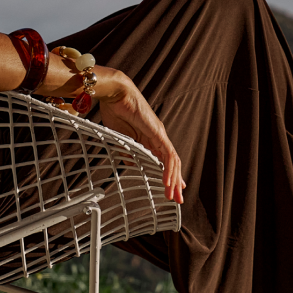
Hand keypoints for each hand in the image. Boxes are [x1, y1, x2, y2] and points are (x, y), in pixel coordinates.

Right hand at [90, 66, 185, 204]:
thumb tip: (132, 164)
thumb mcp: (120, 138)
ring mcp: (159, 134)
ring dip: (174, 180)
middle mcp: (157, 137)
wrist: (115, 94)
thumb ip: (127, 151)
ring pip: (173, 161)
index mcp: (148, 138)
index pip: (163, 160)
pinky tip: (168, 182)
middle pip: (172, 163)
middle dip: (175, 182)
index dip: (169, 175)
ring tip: (174, 194)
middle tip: (177, 198)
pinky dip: (169, 169)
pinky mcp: (158, 132)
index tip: (171, 189)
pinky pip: (168, 154)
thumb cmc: (115, 109)